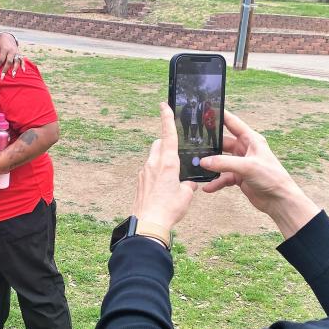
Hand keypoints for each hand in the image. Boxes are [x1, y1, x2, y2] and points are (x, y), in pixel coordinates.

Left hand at [0, 33, 26, 78]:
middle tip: (2, 78)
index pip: (0, 60)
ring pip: (16, 61)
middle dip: (5, 70)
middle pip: (9, 62)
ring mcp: (16, 52)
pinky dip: (23, 65)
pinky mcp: (20, 53)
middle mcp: (11, 51)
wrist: (8, 36)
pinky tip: (23, 71)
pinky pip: (22, 59)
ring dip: (15, 69)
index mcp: (4, 49)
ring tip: (13, 76)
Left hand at [132, 103, 197, 234]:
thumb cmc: (169, 209)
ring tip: (172, 176)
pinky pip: (149, 171)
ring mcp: (144, 173)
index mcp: (167, 163)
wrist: (148, 224)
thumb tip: (189, 183)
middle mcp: (153, 164)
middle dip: (167, 144)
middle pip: (159, 144)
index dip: (166, 118)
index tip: (164, 105)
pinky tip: (163, 187)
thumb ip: (189, 185)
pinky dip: (156, 173)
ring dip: (162, 161)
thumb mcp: (186, 195)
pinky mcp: (139, 182)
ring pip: (153, 158)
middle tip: (177, 154)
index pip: (168, 134)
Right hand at [199, 111, 319, 238]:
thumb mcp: (247, 166)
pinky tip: (208, 187)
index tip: (206, 111)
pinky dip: (216, 181)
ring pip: (221, 161)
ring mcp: (241, 163)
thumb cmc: (271, 177)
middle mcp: (246, 149)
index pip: (233, 123)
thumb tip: (204, 161)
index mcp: (251, 140)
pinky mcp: (239, 177)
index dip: (220, 116)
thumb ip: (224, 163)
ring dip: (211, 165)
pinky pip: (223, 177)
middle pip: (223, 143)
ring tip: (198, 167)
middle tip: (194, 144)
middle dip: (210, 145)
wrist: (279, 200)